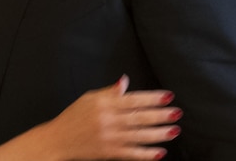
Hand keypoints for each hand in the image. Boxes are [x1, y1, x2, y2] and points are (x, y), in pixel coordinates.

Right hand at [0, 75, 180, 160]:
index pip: (133, 99)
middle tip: (177, 113)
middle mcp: (108, 120)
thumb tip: (124, 81)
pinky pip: (131, 153)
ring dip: (158, 134)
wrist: (59, 140)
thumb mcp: (89, 98)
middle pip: (139, 117)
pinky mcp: (109, 152)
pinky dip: (146, 154)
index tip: (168, 96)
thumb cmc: (74, 117)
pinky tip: (160, 153)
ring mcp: (109, 137)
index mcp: (104, 103)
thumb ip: (109, 92)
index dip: (152, 98)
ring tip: (174, 131)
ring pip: (139, 136)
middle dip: (160, 115)